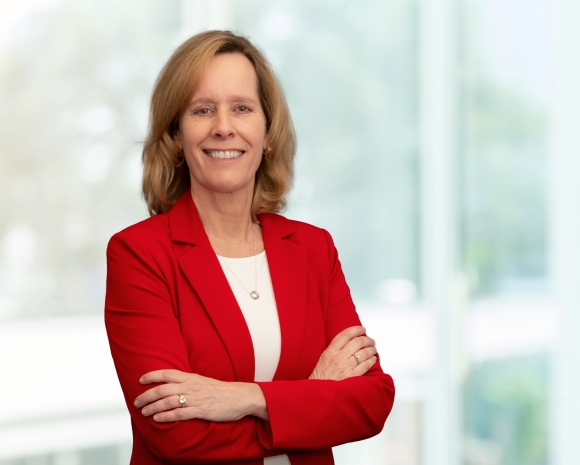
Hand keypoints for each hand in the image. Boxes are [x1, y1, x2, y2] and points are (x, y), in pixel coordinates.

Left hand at [134, 370, 268, 421]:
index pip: (168, 373)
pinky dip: (166, 416)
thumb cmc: (223, 391)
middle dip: (147, 395)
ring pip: (168, 401)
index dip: (152, 375)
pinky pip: (179, 414)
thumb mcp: (204, 382)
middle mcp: (192, 386)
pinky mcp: (201, 411)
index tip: (140, 380)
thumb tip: (174, 386)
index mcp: (192, 377)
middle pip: (163, 389)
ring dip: (153, 407)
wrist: (241, 397)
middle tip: (137, 401)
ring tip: (144, 412)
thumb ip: (189, 383)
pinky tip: (158, 419)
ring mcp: (196, 398)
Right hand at [309, 326, 376, 380]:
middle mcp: (339, 357)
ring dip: (371, 349)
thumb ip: (334, 349)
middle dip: (367, 339)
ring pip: (364, 353)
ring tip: (373, 348)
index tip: (362, 329)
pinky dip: (371, 360)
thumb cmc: (319, 376)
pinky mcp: (352, 377)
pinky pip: (365, 366)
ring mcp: (346, 367)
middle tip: (370, 340)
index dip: (356, 329)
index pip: (346, 334)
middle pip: (357, 342)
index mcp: (330, 351)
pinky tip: (373, 359)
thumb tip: (348, 341)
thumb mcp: (322, 358)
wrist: (317, 392)